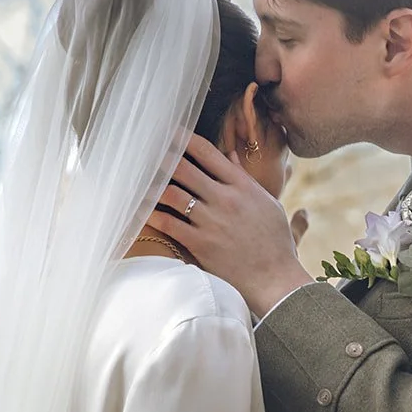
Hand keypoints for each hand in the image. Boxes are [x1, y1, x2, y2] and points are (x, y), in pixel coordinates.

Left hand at [149, 135, 314, 315]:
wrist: (275, 278)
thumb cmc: (274, 242)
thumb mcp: (268, 203)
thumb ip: (245, 178)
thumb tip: (231, 155)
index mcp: (243, 186)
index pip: (208, 153)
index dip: (185, 138)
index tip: (169, 132)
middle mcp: (225, 199)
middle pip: (184, 168)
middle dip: (162, 157)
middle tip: (145, 150)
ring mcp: (211, 221)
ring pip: (172, 194)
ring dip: (152, 185)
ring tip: (137, 178)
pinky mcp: (200, 244)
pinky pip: (169, 224)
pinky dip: (152, 215)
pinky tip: (140, 209)